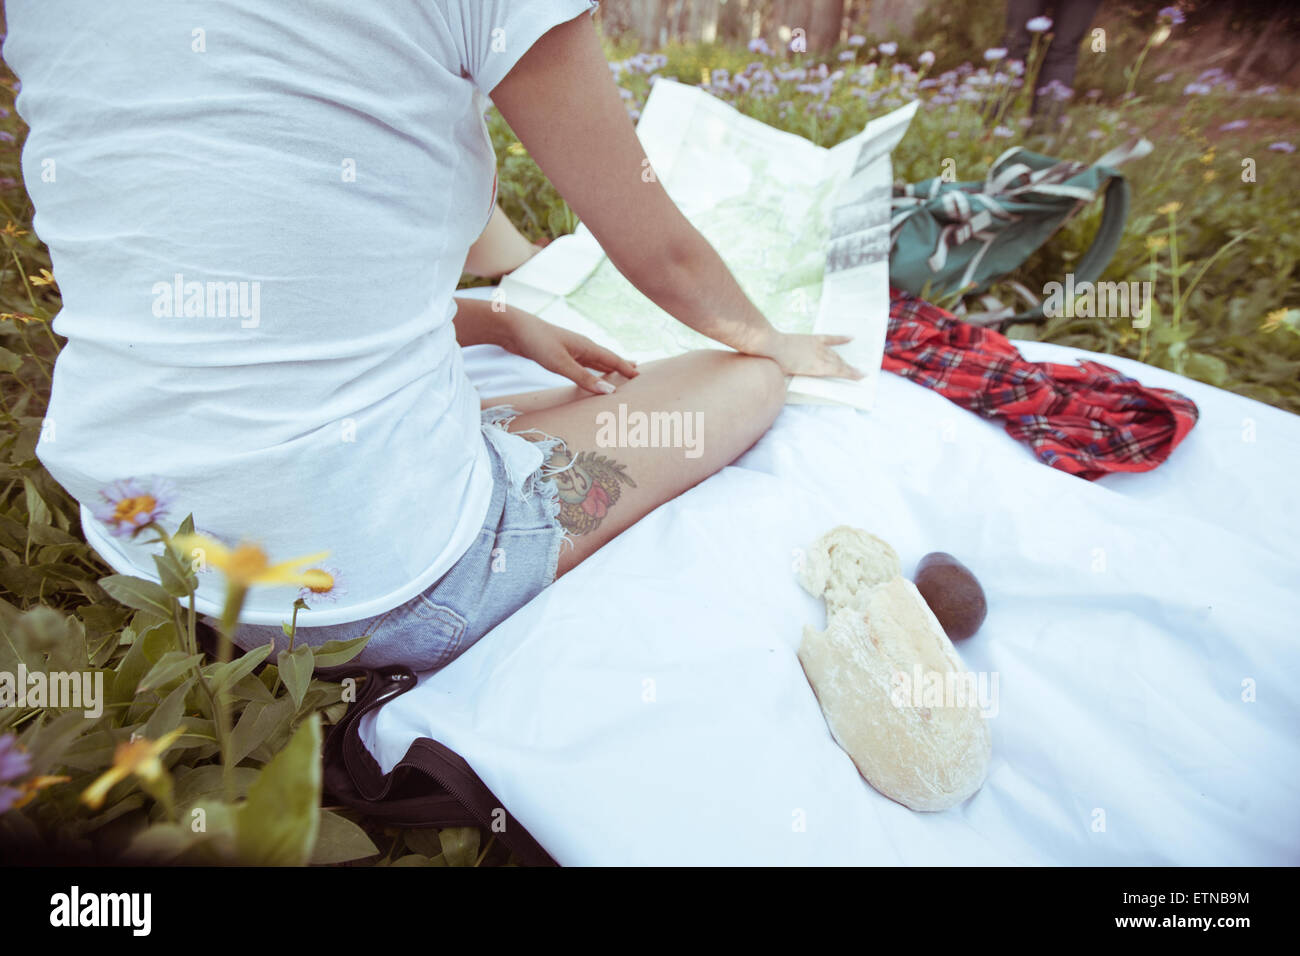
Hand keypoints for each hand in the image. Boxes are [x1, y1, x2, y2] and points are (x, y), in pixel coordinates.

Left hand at [500, 308, 638, 393]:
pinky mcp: (559, 353)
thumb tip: (608, 392)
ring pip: (594, 360)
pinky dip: (590, 369)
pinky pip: (581, 363)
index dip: (625, 368)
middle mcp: (581, 346)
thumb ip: (584, 378)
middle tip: (635, 371)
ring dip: (606, 367)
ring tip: (617, 371)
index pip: (612, 359)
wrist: (514, 329)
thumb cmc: (538, 342)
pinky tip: (589, 371)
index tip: (639, 375)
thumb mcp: (561, 364)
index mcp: (586, 346)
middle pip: (606, 358)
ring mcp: (570, 349)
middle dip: (620, 365)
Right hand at [746, 330, 864, 379]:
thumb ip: (786, 352)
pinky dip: (850, 372)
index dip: (841, 340)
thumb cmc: (773, 347)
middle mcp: (819, 347)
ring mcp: (819, 356)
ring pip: (839, 363)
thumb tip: (781, 357)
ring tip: (859, 374)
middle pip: (836, 355)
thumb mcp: (781, 348)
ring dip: (848, 369)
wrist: (771, 346)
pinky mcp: (818, 367)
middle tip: (854, 367)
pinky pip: (838, 369)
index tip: (850, 338)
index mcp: (812, 339)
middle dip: (844, 361)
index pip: (830, 339)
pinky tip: (860, 374)